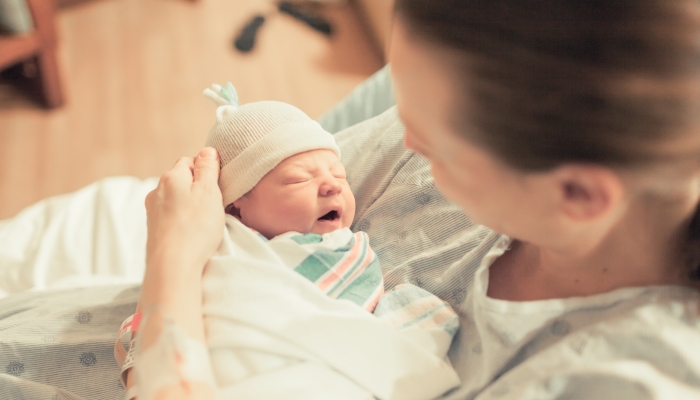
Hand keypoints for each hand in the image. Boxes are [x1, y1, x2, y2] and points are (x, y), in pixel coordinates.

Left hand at [144, 147, 224, 277]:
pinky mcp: (154, 231)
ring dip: (190, 206)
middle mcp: (157, 191)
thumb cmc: (195, 228)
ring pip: (176, 200)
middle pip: (181, 181)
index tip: (218, 185)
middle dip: (197, 189)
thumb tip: (207, 151)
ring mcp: (153, 212)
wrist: (172, 265)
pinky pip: (172, 218)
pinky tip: (193, 234)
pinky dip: (183, 221)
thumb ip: (208, 169)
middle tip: (214, 204)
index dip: (206, 171)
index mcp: (171, 177)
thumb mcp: (209, 191)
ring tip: (205, 222)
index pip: (189, 161)